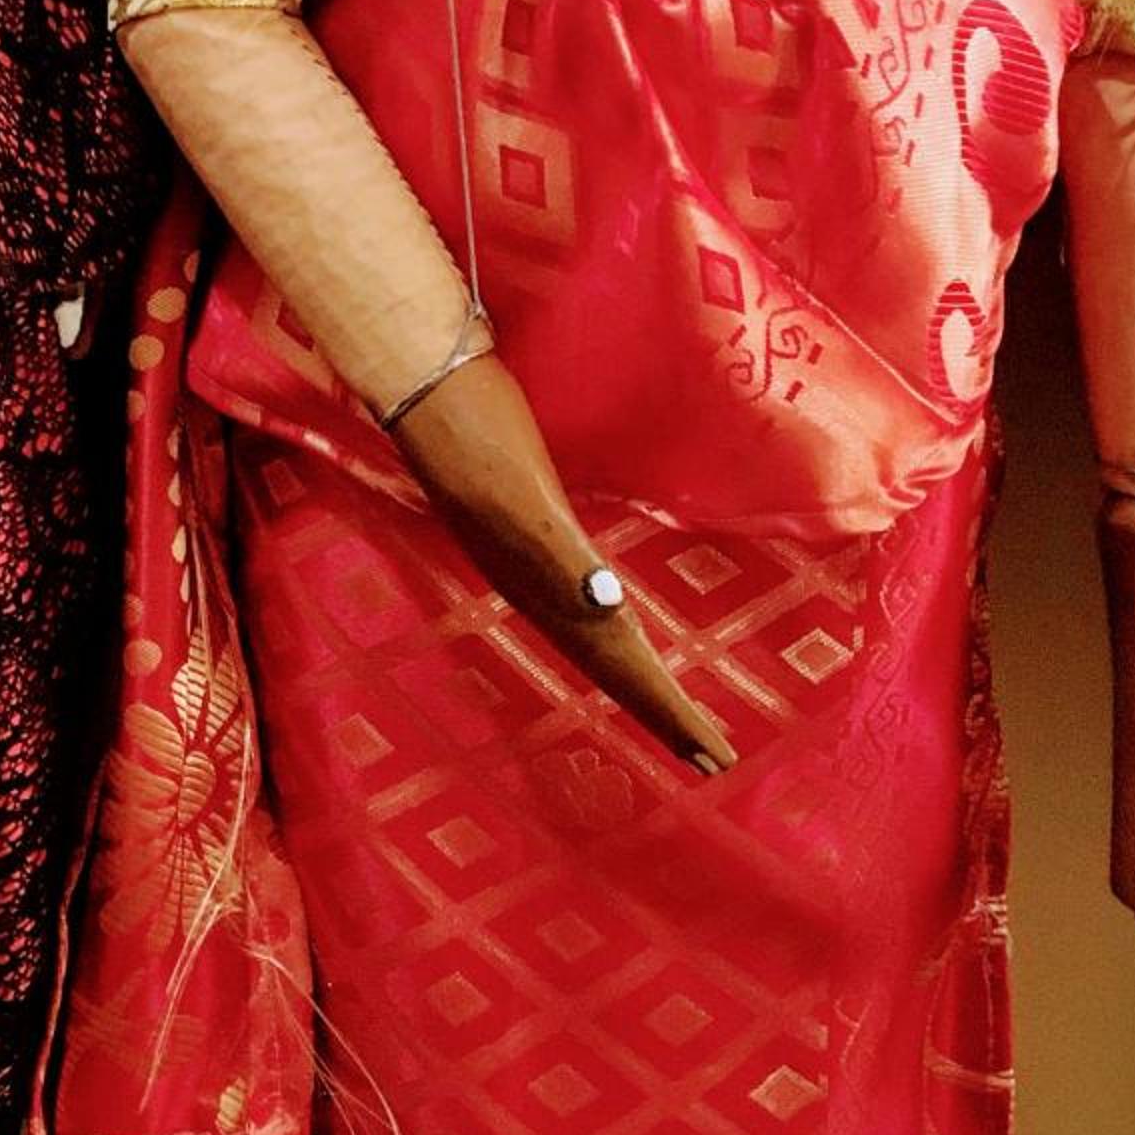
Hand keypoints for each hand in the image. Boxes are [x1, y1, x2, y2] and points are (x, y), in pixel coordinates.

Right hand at [395, 357, 738, 776]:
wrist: (420, 376)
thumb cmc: (476, 423)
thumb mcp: (515, 488)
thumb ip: (555, 549)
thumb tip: (608, 606)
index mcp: (542, 585)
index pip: (618, 665)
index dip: (666, 712)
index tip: (714, 756)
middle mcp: (533, 584)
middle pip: (610, 666)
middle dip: (661, 713)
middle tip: (714, 759)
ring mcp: (524, 560)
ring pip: (593, 640)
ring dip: (636, 681)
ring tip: (673, 715)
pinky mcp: (525, 529)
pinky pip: (580, 605)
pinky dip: (609, 632)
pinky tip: (613, 622)